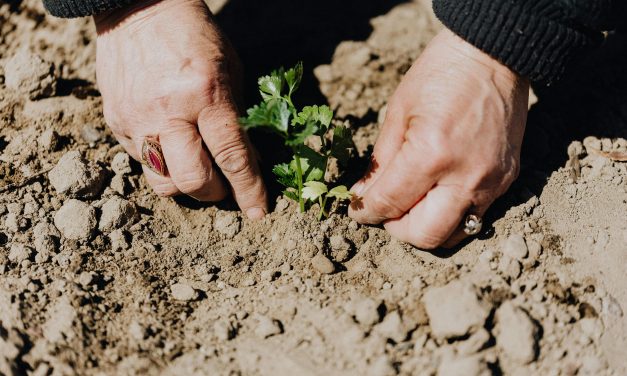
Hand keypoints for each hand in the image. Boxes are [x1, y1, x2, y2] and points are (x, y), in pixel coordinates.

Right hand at [94, 0, 266, 218]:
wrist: (138, 9)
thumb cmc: (196, 37)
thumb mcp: (230, 71)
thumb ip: (238, 119)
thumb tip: (247, 163)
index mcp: (205, 94)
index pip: (231, 156)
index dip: (248, 190)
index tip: (258, 212)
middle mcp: (167, 111)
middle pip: (193, 181)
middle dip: (215, 193)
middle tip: (224, 185)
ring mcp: (136, 119)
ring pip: (162, 183)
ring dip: (186, 186)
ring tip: (197, 169)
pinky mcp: (115, 122)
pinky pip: (142, 162)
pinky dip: (163, 164)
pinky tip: (172, 145)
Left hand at [349, 29, 528, 248]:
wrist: (494, 56)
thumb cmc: (440, 75)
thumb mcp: (398, 113)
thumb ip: (380, 162)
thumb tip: (364, 197)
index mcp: (431, 154)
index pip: (390, 204)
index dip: (366, 212)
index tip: (358, 210)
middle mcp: (465, 176)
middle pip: (425, 235)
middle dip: (397, 229)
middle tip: (386, 212)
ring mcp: (491, 182)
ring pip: (454, 235)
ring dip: (426, 228)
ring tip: (412, 206)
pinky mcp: (507, 180)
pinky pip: (475, 216)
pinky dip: (450, 215)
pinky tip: (438, 194)